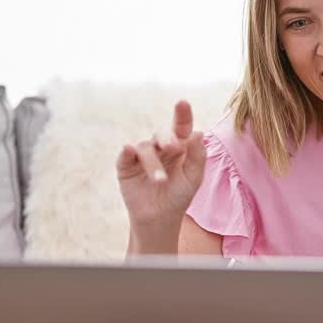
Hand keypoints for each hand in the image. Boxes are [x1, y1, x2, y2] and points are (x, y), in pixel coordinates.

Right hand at [116, 100, 206, 228]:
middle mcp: (159, 146)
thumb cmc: (179, 195)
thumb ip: (198, 156)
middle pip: (161, 132)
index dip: (182, 114)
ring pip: (145, 147)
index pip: (181, 126)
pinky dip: (126, 152)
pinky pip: (125, 155)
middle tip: (172, 148)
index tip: (183, 103)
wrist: (160, 219)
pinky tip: (129, 150)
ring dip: (153, 163)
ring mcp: (142, 155)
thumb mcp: (194, 178)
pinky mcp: (126, 166)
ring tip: (161, 181)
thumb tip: (198, 132)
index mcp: (179, 146)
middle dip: (167, 138)